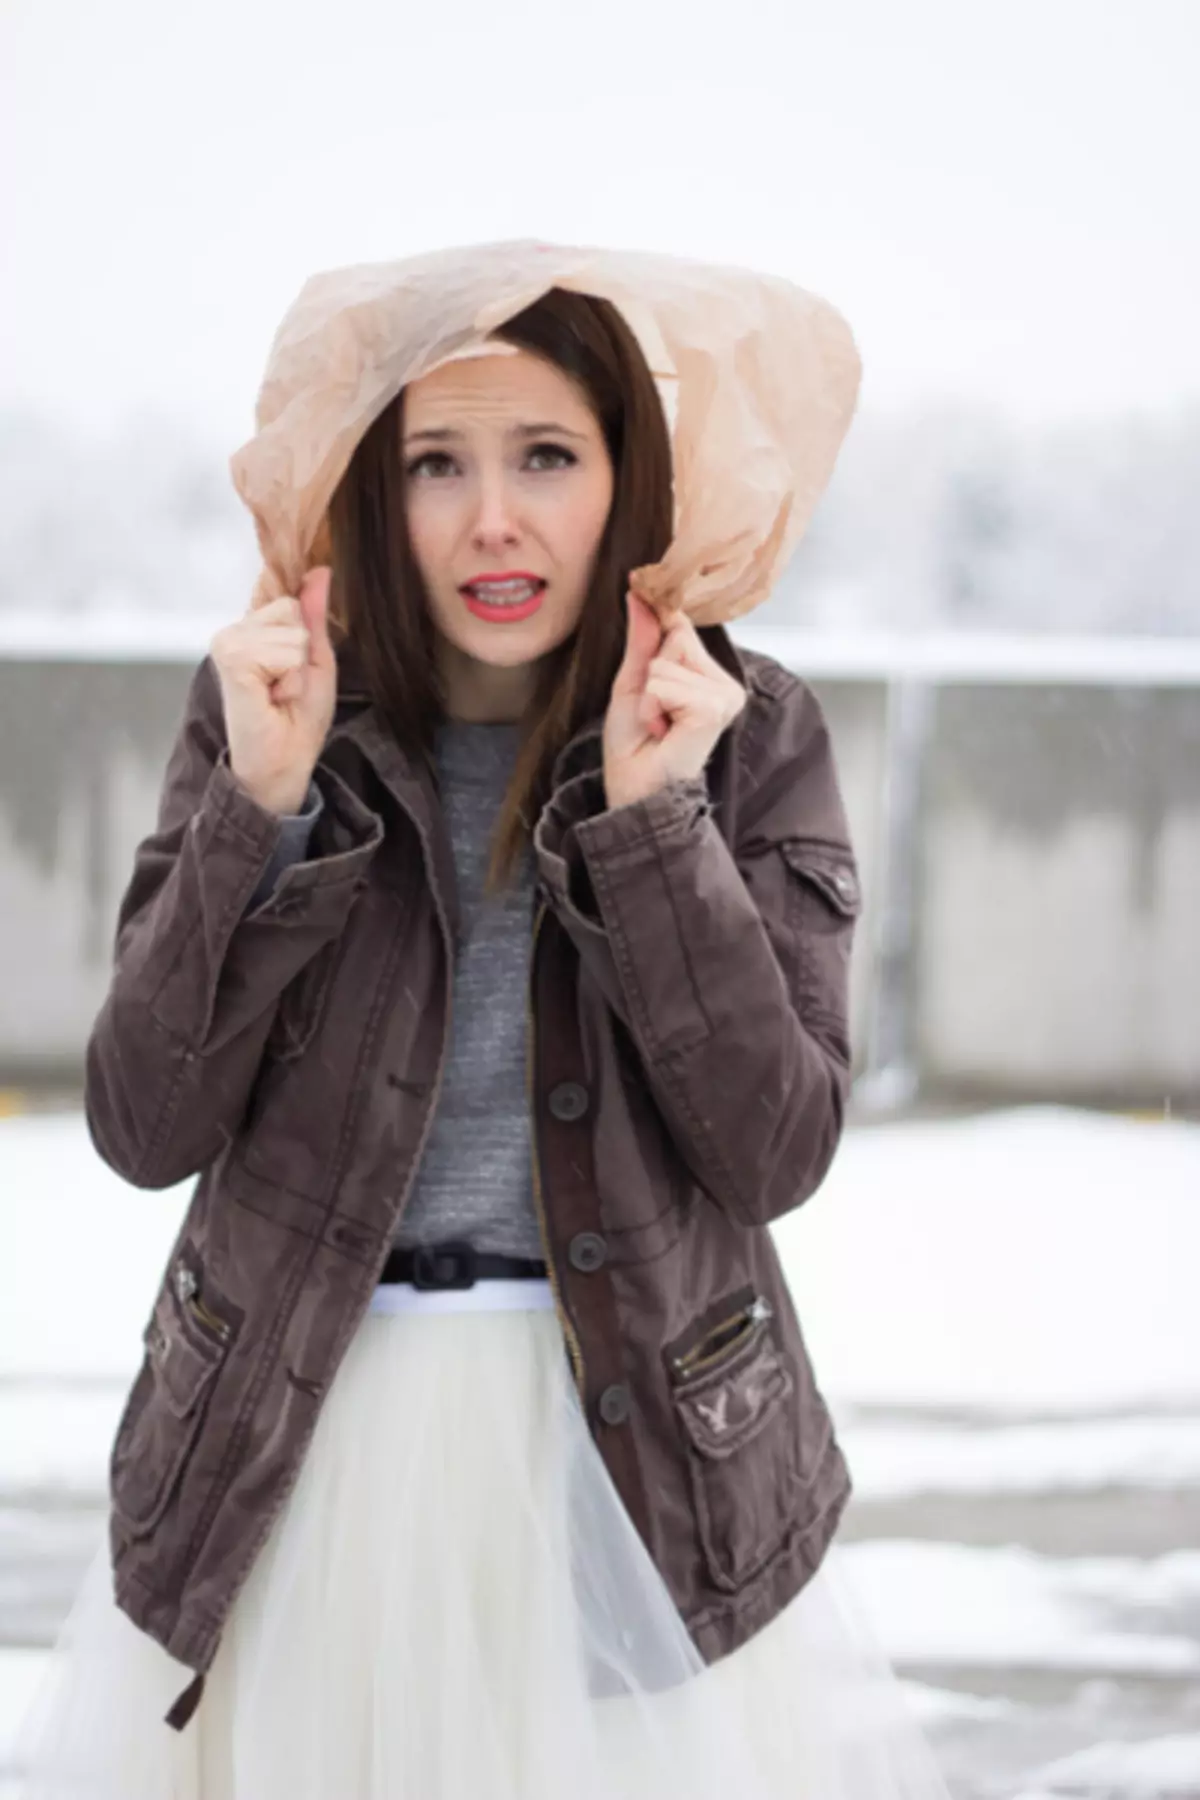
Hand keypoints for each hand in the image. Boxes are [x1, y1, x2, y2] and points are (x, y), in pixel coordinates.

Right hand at [209, 566, 337, 816]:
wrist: (283, 761)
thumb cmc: (298, 718)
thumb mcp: (316, 659)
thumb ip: (314, 615)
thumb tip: (320, 570)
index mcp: (252, 628)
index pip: (287, 597)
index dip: (302, 630)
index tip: (293, 668)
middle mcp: (234, 630)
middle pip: (291, 609)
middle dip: (302, 652)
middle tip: (286, 686)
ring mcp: (228, 642)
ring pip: (291, 629)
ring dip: (296, 668)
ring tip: (279, 693)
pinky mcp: (230, 657)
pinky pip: (284, 649)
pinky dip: (289, 677)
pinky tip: (272, 696)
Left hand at [602, 590, 747, 809]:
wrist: (635, 791)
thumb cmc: (634, 746)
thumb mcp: (633, 683)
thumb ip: (642, 640)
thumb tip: (638, 594)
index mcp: (707, 676)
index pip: (683, 627)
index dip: (660, 626)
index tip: (645, 609)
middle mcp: (724, 684)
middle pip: (678, 638)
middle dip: (651, 675)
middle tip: (654, 713)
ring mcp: (724, 697)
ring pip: (669, 661)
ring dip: (650, 696)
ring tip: (658, 725)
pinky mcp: (715, 709)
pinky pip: (667, 683)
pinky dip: (653, 706)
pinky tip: (664, 730)